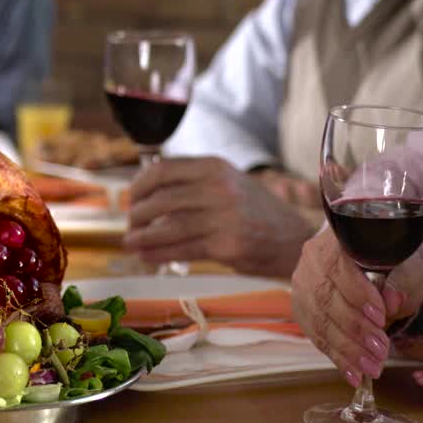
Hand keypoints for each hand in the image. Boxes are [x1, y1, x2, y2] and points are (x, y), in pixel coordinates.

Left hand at [124, 157, 316, 276]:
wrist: (293, 238)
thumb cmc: (252, 210)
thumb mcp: (227, 181)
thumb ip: (191, 181)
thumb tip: (144, 192)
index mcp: (215, 166)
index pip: (162, 170)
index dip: (139, 186)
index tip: (131, 197)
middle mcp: (219, 188)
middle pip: (161, 200)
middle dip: (137, 214)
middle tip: (129, 223)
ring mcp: (225, 218)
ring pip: (169, 227)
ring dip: (143, 237)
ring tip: (130, 241)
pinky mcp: (228, 246)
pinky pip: (183, 249)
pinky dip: (159, 254)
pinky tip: (146, 256)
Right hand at [291, 228, 422, 386]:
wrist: (363, 259)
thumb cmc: (385, 260)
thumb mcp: (398, 265)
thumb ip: (395, 282)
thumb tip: (391, 301)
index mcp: (332, 241)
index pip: (337, 266)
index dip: (357, 293)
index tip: (381, 316)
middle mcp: (310, 261)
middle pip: (325, 298)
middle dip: (355, 329)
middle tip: (381, 351)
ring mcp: (301, 285)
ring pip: (319, 321)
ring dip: (347, 349)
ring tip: (372, 368)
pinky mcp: (301, 309)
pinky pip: (316, 336)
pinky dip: (336, 357)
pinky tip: (353, 374)